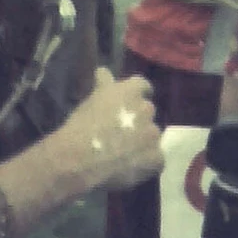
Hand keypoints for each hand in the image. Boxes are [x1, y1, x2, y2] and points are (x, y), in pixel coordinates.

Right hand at [57, 67, 163, 189]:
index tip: (127, 103)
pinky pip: (156, 159)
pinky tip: (131, 167)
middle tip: (122, 131)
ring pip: (152, 136)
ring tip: (126, 152)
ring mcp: (153, 135)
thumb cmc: (82, 125)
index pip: (142, 85)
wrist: (81, 159)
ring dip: (143, 141)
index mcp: (131, 91)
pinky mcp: (156, 158)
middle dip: (138, 119)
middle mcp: (146, 109)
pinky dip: (147, 163)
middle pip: (147, 111)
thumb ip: (103, 83)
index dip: (136, 95)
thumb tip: (104, 71)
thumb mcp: (90, 99)